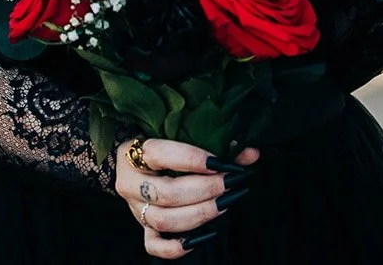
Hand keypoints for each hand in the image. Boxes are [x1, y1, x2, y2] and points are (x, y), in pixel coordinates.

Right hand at [113, 137, 259, 258]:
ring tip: (225, 203)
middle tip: (230, 182)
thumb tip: (252, 155)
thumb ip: (216, 141)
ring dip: (200, 214)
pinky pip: (155, 246)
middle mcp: (130, 184)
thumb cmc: (162, 145)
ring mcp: (135, 209)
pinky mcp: (142, 228)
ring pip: (164, 220)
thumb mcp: (180, 135)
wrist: (131, 162)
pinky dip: (178, 246)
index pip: (159, 155)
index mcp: (133, 154)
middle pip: (166, 193)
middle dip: (204, 189)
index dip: (191, 159)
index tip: (220, 162)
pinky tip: (206, 234)